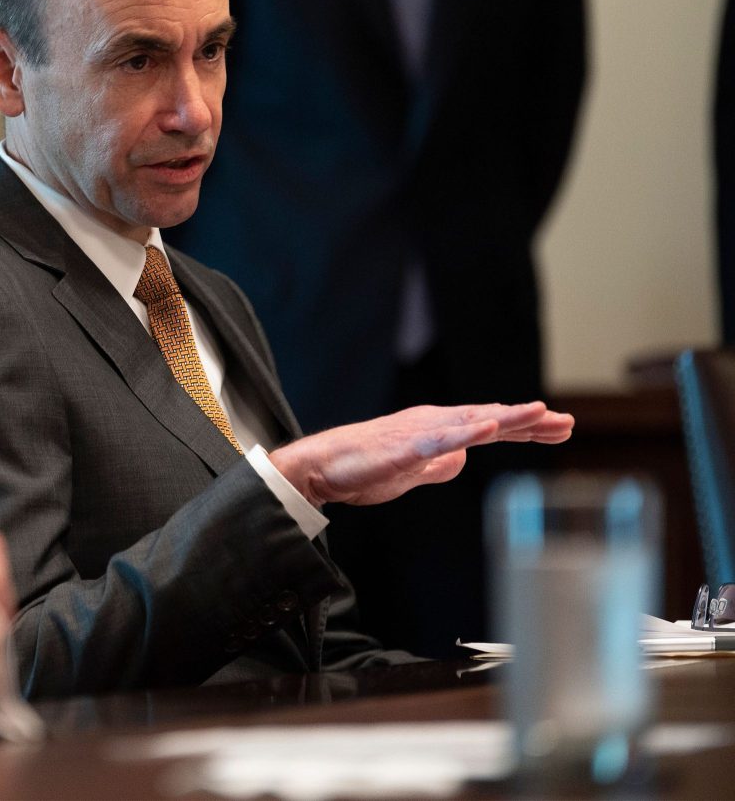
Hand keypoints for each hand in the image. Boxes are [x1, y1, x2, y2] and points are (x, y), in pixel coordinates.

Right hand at [268, 401, 573, 507]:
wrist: (320, 467)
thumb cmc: (361, 467)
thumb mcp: (413, 471)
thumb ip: (439, 464)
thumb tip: (463, 460)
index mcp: (437, 430)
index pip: (490, 426)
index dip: (527, 426)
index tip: (561, 428)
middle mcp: (433, 423)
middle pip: (490, 420)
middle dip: (530, 421)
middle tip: (567, 424)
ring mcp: (419, 434)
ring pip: (470, 423)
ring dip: (506, 418)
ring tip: (540, 414)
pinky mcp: (402, 448)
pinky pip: (438, 441)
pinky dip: (464, 434)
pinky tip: (487, 431)